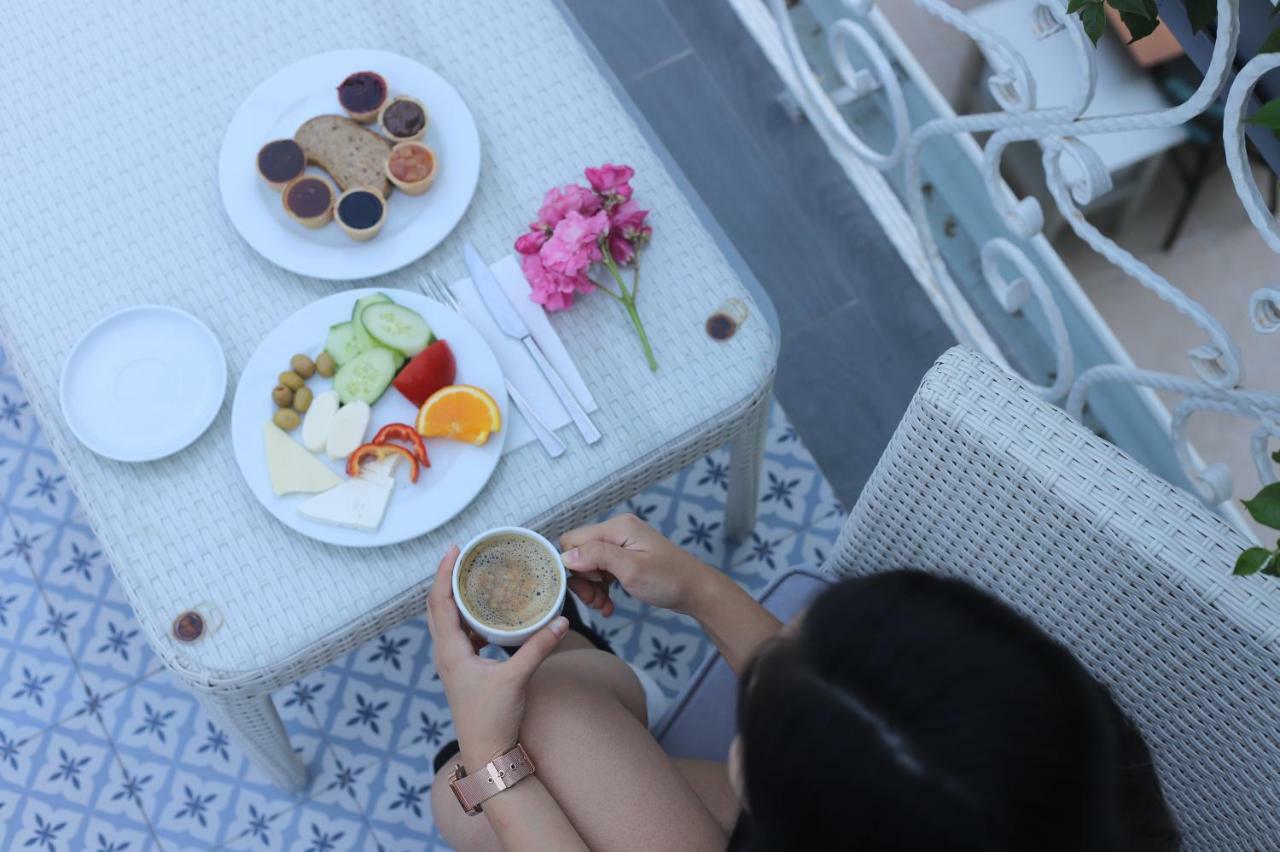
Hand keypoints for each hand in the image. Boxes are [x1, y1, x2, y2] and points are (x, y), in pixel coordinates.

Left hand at [425, 546, 569, 764]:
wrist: (486, 753)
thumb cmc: (493, 719)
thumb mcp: (517, 678)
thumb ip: (538, 647)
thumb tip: (562, 620)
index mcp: (450, 651)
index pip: (440, 602)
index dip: (444, 573)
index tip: (455, 550)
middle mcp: (445, 654)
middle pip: (438, 606)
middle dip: (447, 578)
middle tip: (464, 556)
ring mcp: (452, 663)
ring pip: (447, 620)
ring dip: (456, 597)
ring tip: (475, 578)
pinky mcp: (462, 670)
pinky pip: (459, 634)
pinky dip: (468, 617)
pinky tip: (487, 614)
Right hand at [560, 514, 712, 616]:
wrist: (696, 591)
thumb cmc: (668, 579)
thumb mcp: (631, 569)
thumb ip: (598, 557)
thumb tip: (566, 556)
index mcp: (617, 527)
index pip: (573, 540)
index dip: (571, 565)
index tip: (585, 586)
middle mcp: (617, 531)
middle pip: (580, 553)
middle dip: (582, 580)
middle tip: (594, 601)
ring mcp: (622, 545)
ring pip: (589, 565)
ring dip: (592, 588)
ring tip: (603, 606)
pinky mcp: (626, 558)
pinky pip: (602, 571)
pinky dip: (602, 588)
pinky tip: (608, 604)